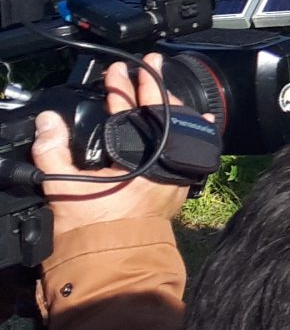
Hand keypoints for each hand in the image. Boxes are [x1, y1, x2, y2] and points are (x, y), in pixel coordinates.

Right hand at [37, 57, 193, 236]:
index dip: (127, 87)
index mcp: (145, 160)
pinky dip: (187, 133)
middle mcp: (168, 165)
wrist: (110, 263)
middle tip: (147, 65)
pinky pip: (186, 151)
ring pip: (179, 133)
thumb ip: (53, 151)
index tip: (121, 69)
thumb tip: (47, 120)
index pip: (139, 111)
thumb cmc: (90, 227)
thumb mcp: (65, 187)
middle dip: (153, 89)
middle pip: (165, 117)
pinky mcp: (177, 187)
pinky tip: (201, 119)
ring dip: (168, 109)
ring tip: (163, 87)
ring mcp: (177, 176)